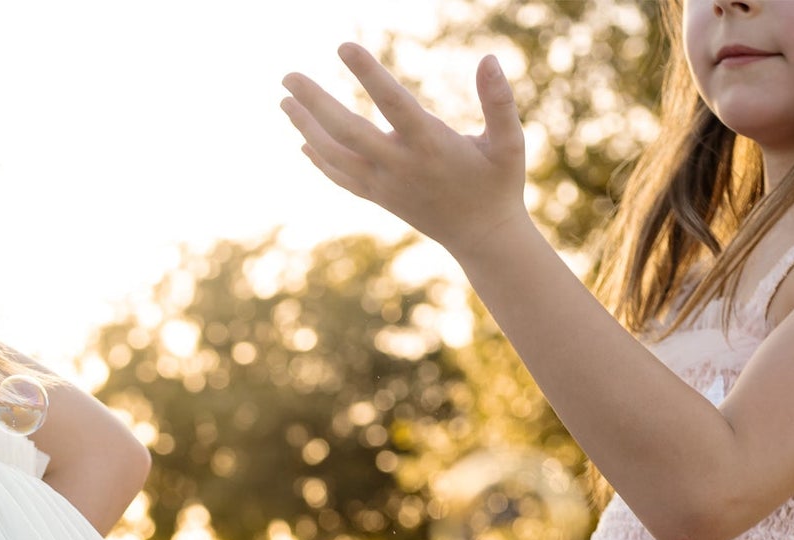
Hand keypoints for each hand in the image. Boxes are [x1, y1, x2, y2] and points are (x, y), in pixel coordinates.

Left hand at [281, 43, 528, 261]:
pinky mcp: (380, 198)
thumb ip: (500, 102)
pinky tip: (303, 143)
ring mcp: (386, 186)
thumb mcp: (510, 143)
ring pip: (336, 157)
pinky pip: (342, 179)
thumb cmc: (499, 183)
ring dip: (306, 129)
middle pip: (348, 132)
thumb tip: (489, 58)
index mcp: (430, 146)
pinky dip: (321, 160)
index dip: (368, 75)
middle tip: (288, 75)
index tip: (343, 47)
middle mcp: (400, 166)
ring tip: (283, 101)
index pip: (393, 104)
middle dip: (315, 103)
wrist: (483, 238)